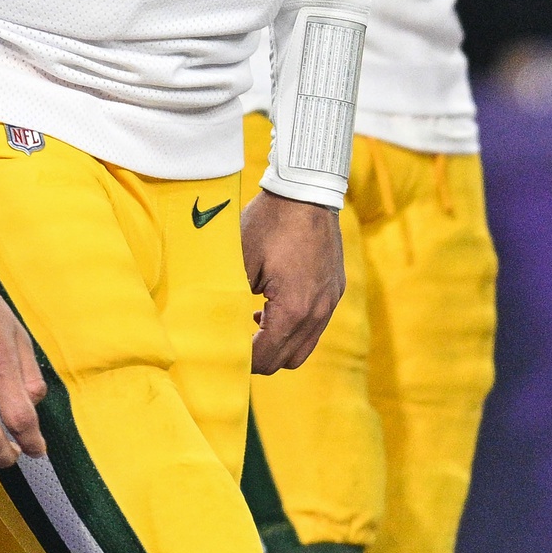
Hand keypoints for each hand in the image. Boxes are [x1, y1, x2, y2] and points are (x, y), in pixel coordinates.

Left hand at [241, 190, 344, 372]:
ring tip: (256, 323)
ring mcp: (331, 301)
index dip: (242, 362)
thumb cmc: (270, 222)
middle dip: (260, 357)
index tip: (223, 353)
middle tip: (236, 341)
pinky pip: (317, 324)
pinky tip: (274, 304)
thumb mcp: (240, 261)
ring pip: (305, 346)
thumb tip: (215, 327)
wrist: (306, 190)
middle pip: (286, 360)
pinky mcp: (336, 289)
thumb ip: (231, 300)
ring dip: (280, 344)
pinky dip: (296, 326)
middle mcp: (318, 312)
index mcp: (293, 309)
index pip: (266, 358)